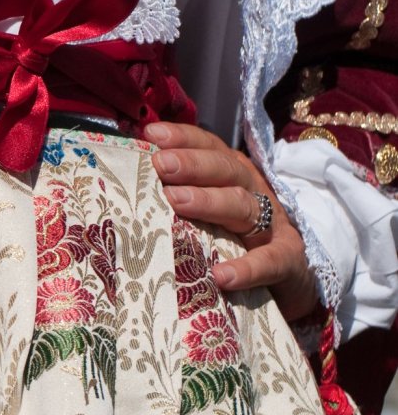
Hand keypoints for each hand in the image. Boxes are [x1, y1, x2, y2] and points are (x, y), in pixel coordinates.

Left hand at [146, 122, 318, 320]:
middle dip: (192, 164)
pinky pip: (270, 261)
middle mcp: (252, 192)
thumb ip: (176, 193)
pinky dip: (247, 268)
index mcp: (231, 175)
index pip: (209, 147)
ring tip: (177, 202)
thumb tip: (127, 179)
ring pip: (243, 206)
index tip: (152, 133)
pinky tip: (221, 275)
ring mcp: (273, 225)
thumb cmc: (232, 240)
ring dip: (210, 201)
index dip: (183, 138)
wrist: (288, 281)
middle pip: (225, 170)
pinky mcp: (288, 260)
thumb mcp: (206, 212)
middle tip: (161, 165)